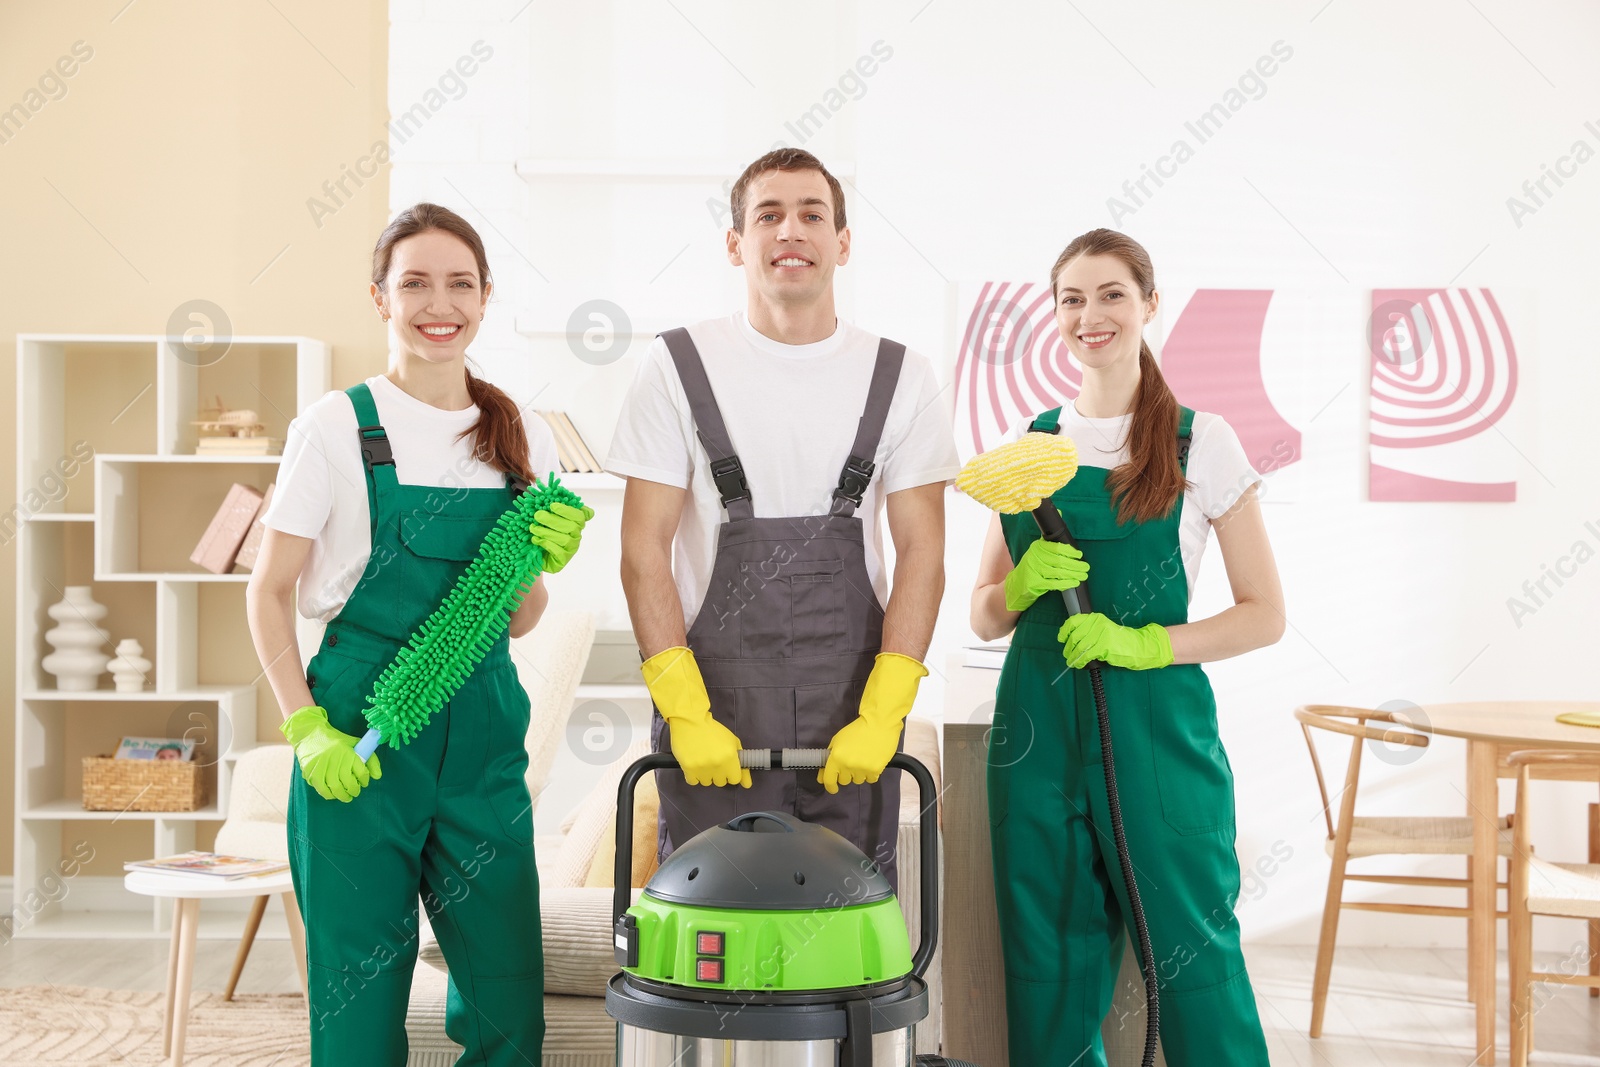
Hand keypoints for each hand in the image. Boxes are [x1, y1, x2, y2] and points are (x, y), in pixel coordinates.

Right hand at [280, 705, 381, 802]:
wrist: (310, 734)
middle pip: (348, 782)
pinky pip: (321, 789)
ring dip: (343, 795)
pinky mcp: (311, 772)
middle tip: (355, 792)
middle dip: (354, 790)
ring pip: (335, 787)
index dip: (364, 780)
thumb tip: (377, 776)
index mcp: (348, 751)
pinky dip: (329, 794)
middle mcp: (335, 758)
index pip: (361, 771)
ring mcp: (322, 766)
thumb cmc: (336, 740)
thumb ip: (370, 759)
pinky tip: (333, 794)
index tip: (364, 782)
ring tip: (347, 796)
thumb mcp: (356, 744)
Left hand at [528, 501, 594, 572]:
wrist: (537, 554)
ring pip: (564, 539)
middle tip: (537, 515)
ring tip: (533, 528)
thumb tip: (554, 491)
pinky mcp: (563, 560)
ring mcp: (571, 549)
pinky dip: (546, 544)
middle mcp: (576, 536)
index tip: (552, 505)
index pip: (579, 516)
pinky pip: (558, 552)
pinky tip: (535, 539)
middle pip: (571, 527)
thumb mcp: (548, 518)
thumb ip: (553, 507)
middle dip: (553, 520)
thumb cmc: (545, 532)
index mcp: (576, 524)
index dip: (567, 510)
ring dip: (546, 532)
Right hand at [641, 646, 749, 787]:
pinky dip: (694, 772)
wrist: (685, 713)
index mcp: (728, 756)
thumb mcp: (729, 738)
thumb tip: (747, 778)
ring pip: (707, 782)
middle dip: (720, 771)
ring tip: (705, 756)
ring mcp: (700, 766)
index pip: (737, 778)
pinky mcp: (686, 767)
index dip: (736, 773)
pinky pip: (693, 780)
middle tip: (716, 756)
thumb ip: (739, 758)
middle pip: (721, 782)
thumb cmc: (708, 722)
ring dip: (707, 772)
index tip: (734, 769)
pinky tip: (695, 758)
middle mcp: (715, 763)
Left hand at [819, 653, 927, 794]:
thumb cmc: (861, 723)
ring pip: (858, 780)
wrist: (883, 717)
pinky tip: (870, 758)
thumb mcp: (841, 737)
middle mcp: (850, 764)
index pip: (829, 779)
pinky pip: (871, 777)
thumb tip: (825, 769)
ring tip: (861, 756)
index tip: (827, 783)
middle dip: (844, 773)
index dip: (827, 782)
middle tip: (848, 760)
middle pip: (844, 781)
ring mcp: (864, 768)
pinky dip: (870, 770)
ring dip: (858, 771)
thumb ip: (833, 755)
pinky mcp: (877, 768)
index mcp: (838, 756)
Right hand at [1003, 536, 1089, 611]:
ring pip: (1058, 572)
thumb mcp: (1038, 549)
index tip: (1080, 555)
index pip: (1057, 547)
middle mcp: (1035, 557)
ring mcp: (1034, 571)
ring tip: (1083, 575)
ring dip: (1073, 574)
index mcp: (1038, 547)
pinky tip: (1074, 583)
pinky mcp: (1034, 583)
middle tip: (1086, 567)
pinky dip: (1066, 584)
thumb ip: (1050, 536)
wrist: (1016, 583)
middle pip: (1059, 560)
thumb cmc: (1032, 565)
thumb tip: (1060, 512)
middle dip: (1076, 564)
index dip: (1071, 551)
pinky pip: (1053, 584)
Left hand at [1057, 613, 1172, 670]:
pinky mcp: (1105, 646)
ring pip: (1079, 646)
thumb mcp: (1103, 630)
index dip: (1064, 631)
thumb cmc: (1119, 640)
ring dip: (1073, 656)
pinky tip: (1080, 664)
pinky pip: (1087, 654)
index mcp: (1095, 618)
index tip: (1061, 639)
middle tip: (1067, 655)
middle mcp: (1097, 623)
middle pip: (1075, 636)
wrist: (1138, 646)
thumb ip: (1089, 631)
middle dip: (1068, 648)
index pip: (1073, 621)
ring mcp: (1101, 634)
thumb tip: (1070, 639)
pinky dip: (1080, 661)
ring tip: (1072, 662)